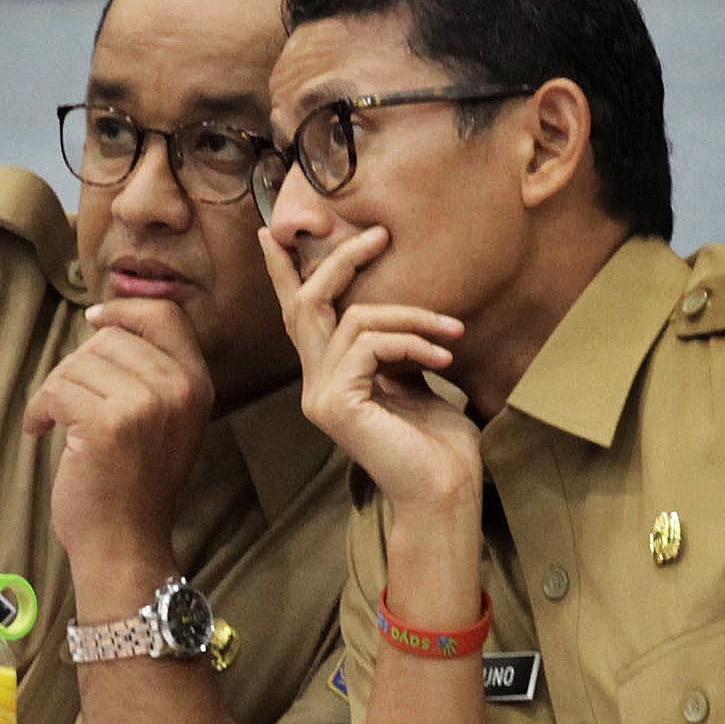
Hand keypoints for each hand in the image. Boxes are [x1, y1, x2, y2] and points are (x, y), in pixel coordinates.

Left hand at [22, 297, 212, 593]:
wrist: (125, 546)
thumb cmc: (133, 487)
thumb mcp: (161, 421)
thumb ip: (148, 373)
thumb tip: (102, 323)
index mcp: (197, 385)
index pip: (165, 314)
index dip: (124, 310)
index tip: (95, 323)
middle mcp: (178, 389)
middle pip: (110, 338)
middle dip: (77, 365)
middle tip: (67, 401)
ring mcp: (145, 405)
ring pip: (78, 363)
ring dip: (55, 390)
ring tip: (56, 422)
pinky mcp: (108, 423)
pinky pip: (56, 390)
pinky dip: (39, 409)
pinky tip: (40, 431)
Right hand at [258, 225, 479, 515]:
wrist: (446, 491)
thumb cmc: (439, 446)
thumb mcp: (415, 382)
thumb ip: (393, 351)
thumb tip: (396, 317)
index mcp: (331, 379)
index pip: (300, 317)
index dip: (284, 273)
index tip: (272, 231)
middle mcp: (316, 385)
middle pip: (308, 303)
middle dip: (341, 261)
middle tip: (379, 234)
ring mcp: (320, 396)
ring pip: (353, 320)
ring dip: (411, 316)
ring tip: (452, 332)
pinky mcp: (336, 403)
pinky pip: (370, 344)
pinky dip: (411, 342)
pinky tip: (444, 357)